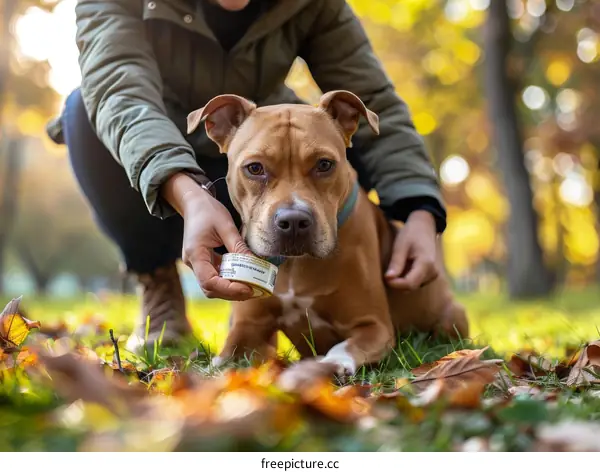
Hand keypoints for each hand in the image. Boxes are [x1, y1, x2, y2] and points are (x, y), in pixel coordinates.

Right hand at [161, 173, 253, 300]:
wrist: (194, 203)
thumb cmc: (208, 211)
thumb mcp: (226, 226)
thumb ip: (238, 247)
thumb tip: (255, 265)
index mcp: (195, 254)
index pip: (209, 282)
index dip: (229, 289)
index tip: (248, 289)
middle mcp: (193, 262)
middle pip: (210, 289)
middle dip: (232, 293)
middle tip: (254, 290)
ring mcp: (196, 263)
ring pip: (213, 285)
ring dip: (231, 288)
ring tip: (252, 286)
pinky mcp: (203, 262)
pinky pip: (216, 276)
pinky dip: (229, 279)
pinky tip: (244, 277)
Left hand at [384, 210, 438, 290]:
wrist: (425, 227)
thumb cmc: (411, 233)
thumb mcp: (401, 245)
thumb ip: (396, 262)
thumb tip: (388, 279)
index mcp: (426, 264)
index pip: (410, 283)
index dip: (395, 284)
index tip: (385, 277)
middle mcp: (432, 272)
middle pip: (411, 287)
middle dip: (397, 283)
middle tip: (387, 273)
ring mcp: (433, 275)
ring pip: (413, 286)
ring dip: (401, 281)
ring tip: (395, 268)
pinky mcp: (430, 275)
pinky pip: (416, 282)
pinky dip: (406, 278)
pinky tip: (402, 268)